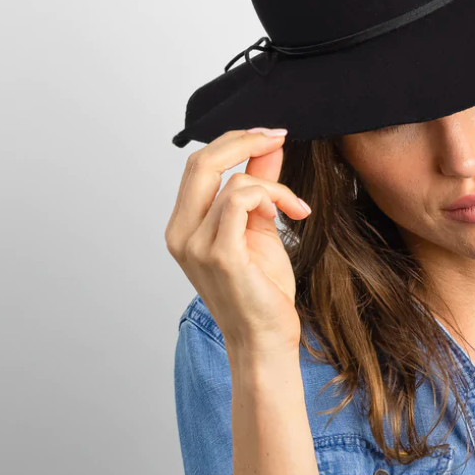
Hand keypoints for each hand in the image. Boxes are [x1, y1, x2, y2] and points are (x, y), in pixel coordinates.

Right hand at [165, 127, 311, 353]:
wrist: (265, 339)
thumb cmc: (262, 291)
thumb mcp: (261, 227)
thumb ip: (260, 186)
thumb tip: (269, 148)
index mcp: (183, 226)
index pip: (199, 165)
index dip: (234, 141)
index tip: (271, 135)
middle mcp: (180, 234)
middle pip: (202, 161)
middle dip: (245, 141)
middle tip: (279, 138)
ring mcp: (195, 245)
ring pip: (232, 182)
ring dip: (273, 186)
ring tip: (293, 208)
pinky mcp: (219, 255)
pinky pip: (239, 201)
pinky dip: (268, 197)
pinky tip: (285, 214)